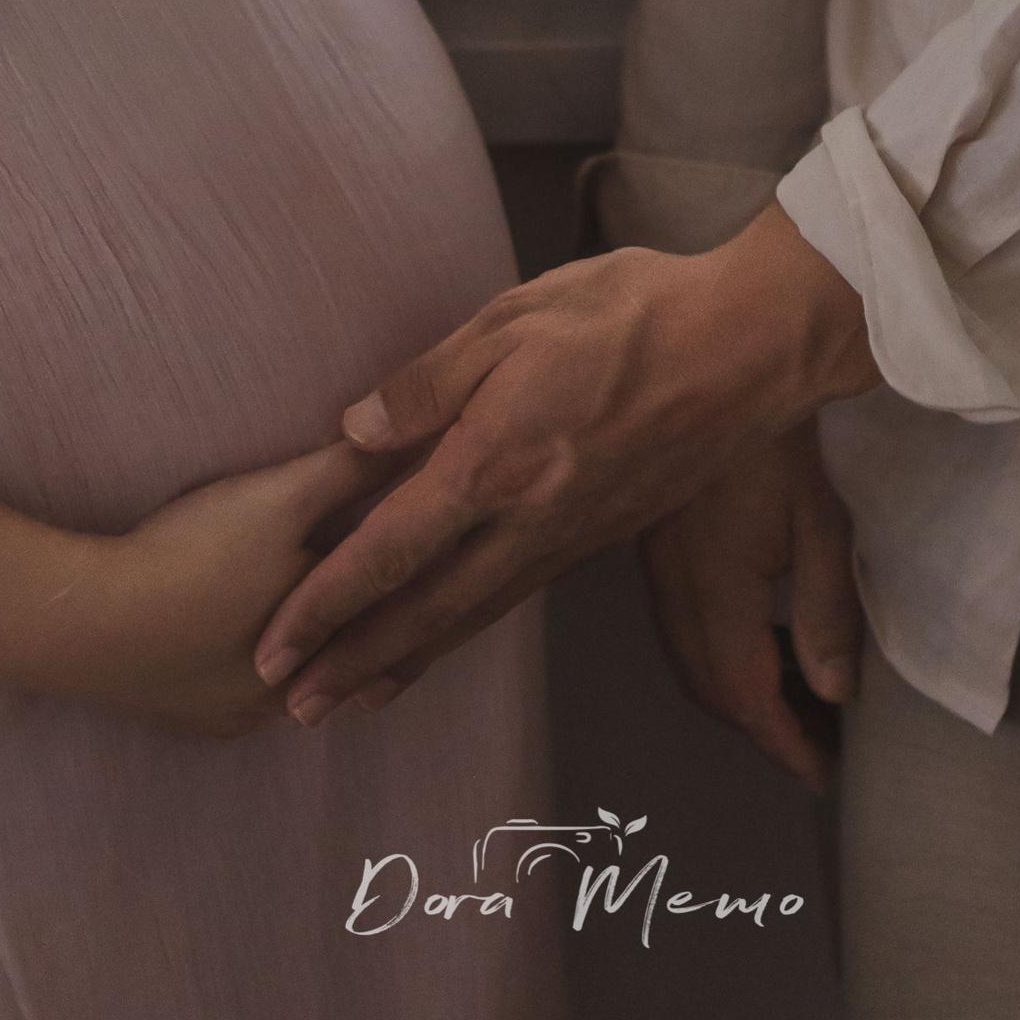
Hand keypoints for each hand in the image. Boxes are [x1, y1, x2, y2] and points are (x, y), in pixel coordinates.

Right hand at [61, 441, 395, 734]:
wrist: (91, 624)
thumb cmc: (194, 554)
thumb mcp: (281, 497)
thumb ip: (351, 471)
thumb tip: (424, 443)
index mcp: (331, 638)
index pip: (395, 604)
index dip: (419, 569)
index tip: (437, 542)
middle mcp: (300, 691)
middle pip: (353, 650)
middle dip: (378, 617)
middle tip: (401, 583)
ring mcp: (247, 715)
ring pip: (308, 683)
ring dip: (324, 651)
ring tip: (340, 616)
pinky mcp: (203, 721)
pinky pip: (254, 701)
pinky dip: (271, 672)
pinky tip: (269, 655)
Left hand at [250, 202, 877, 724]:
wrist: (745, 345)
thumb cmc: (633, 313)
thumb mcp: (517, 316)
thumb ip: (431, 381)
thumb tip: (354, 432)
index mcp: (499, 460)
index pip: (392, 548)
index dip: (326, 602)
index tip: (274, 644)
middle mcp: (530, 518)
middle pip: (425, 610)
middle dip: (352, 661)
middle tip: (292, 706)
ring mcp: (568, 536)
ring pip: (471, 617)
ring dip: (404, 662)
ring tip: (351, 698)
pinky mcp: (597, 536)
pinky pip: (513, 599)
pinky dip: (463, 632)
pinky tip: (444, 637)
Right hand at [641, 424, 860, 796]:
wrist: (709, 363)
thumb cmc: (776, 440)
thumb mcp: (819, 523)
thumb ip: (826, 613)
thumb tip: (833, 693)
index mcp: (717, 597)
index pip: (748, 700)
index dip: (786, 746)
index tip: (824, 777)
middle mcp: (676, 595)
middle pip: (713, 691)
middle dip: (765, 726)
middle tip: (822, 740)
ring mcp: (657, 571)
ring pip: (693, 663)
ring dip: (741, 692)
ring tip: (801, 693)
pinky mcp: (653, 548)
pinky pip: (684, 628)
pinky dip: (721, 654)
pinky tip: (762, 635)